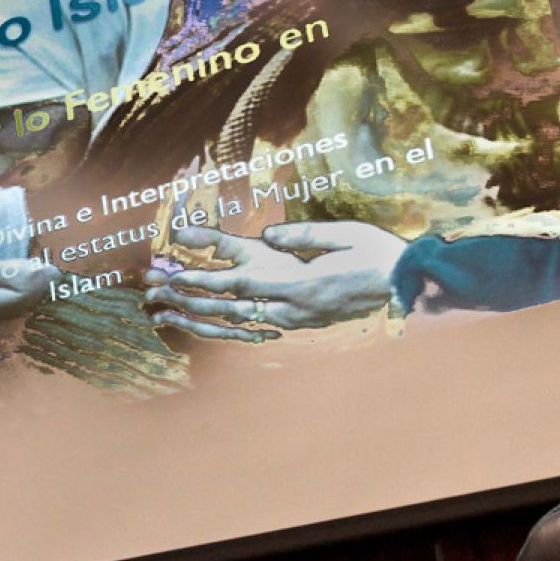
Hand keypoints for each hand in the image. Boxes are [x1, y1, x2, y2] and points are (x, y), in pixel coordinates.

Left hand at [146, 221, 400, 341]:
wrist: (408, 286)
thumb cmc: (378, 254)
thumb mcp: (343, 234)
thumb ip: (303, 235)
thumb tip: (267, 234)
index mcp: (299, 285)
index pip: (239, 282)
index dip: (202, 278)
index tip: (171, 274)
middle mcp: (292, 308)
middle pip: (230, 305)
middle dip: (189, 298)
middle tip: (152, 292)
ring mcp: (297, 320)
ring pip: (239, 321)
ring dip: (200, 316)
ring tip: (163, 313)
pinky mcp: (302, 324)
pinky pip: (257, 327)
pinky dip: (227, 326)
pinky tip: (206, 323)